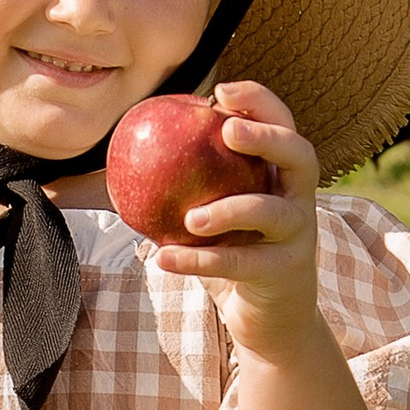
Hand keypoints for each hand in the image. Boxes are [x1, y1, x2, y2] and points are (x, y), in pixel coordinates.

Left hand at [148, 79, 322, 362]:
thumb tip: (108, 161)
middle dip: (268, 136)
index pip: (283, 124)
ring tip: (190, 219)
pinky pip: (243, 263)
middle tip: (227, 131)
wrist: (268, 318)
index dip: (259, 102)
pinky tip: (164, 259)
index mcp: (282, 173)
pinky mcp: (286, 273)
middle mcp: (299, 198)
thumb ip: (176, 185)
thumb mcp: (209, 214)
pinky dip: (201, 261)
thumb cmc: (231, 252)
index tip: (219, 92)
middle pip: (301, 155)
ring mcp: (299, 236)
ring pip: (274, 212)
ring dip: (231, 209)